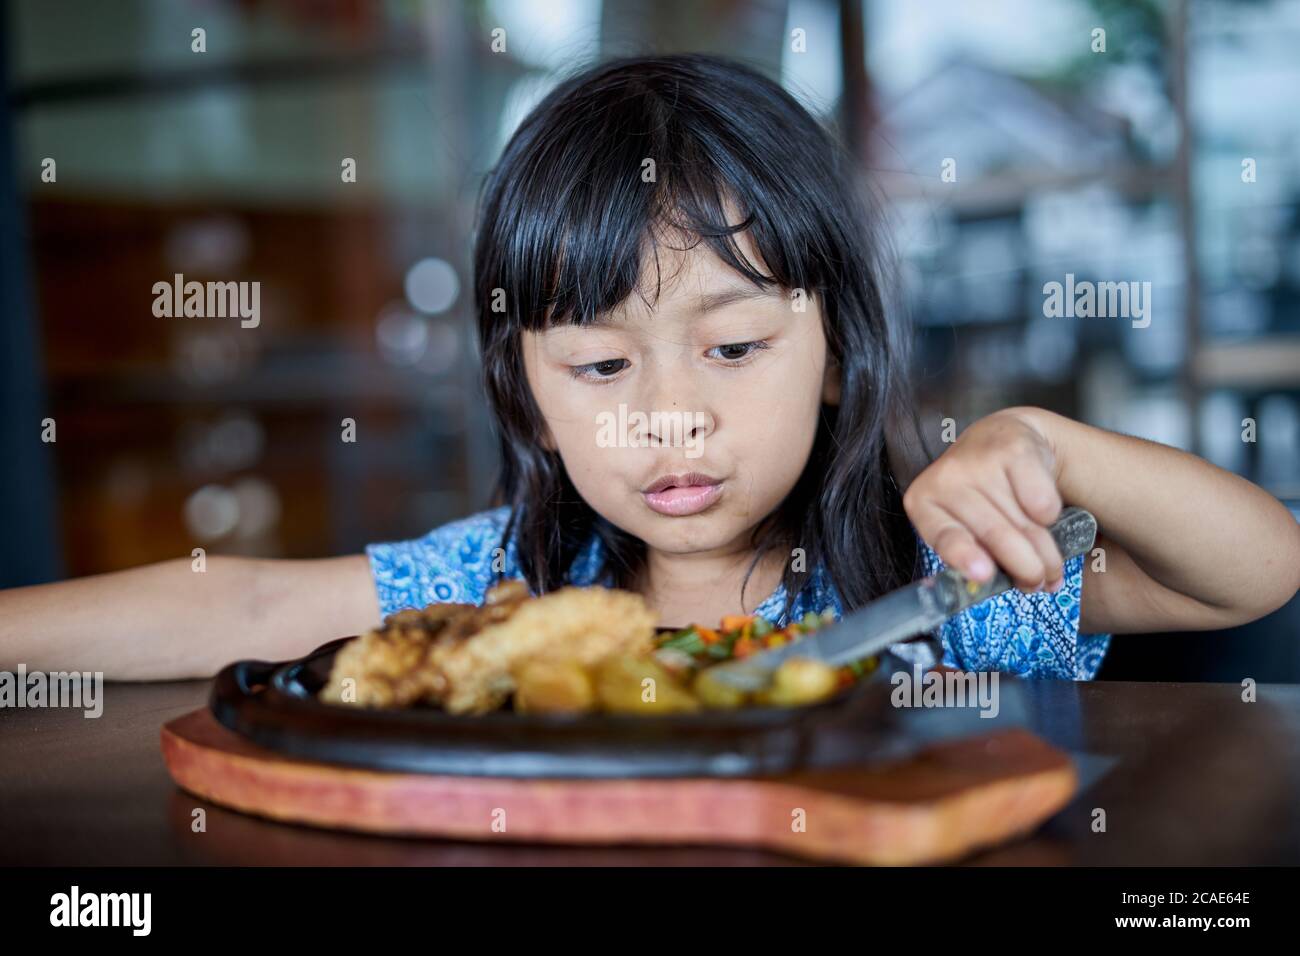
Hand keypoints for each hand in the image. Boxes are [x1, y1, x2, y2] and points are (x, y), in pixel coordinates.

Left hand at [902, 407, 1065, 592]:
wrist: (1001, 436)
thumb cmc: (979, 496)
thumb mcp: (962, 523)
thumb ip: (971, 554)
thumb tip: (990, 581)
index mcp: (925, 503)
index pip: (944, 535)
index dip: (964, 555)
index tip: (984, 574)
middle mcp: (947, 478)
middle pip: (995, 535)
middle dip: (1025, 569)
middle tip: (1038, 585)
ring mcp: (981, 461)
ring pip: (1025, 524)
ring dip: (1045, 554)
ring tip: (1049, 566)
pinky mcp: (1015, 449)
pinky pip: (1044, 503)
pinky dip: (1051, 518)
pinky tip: (1044, 515)